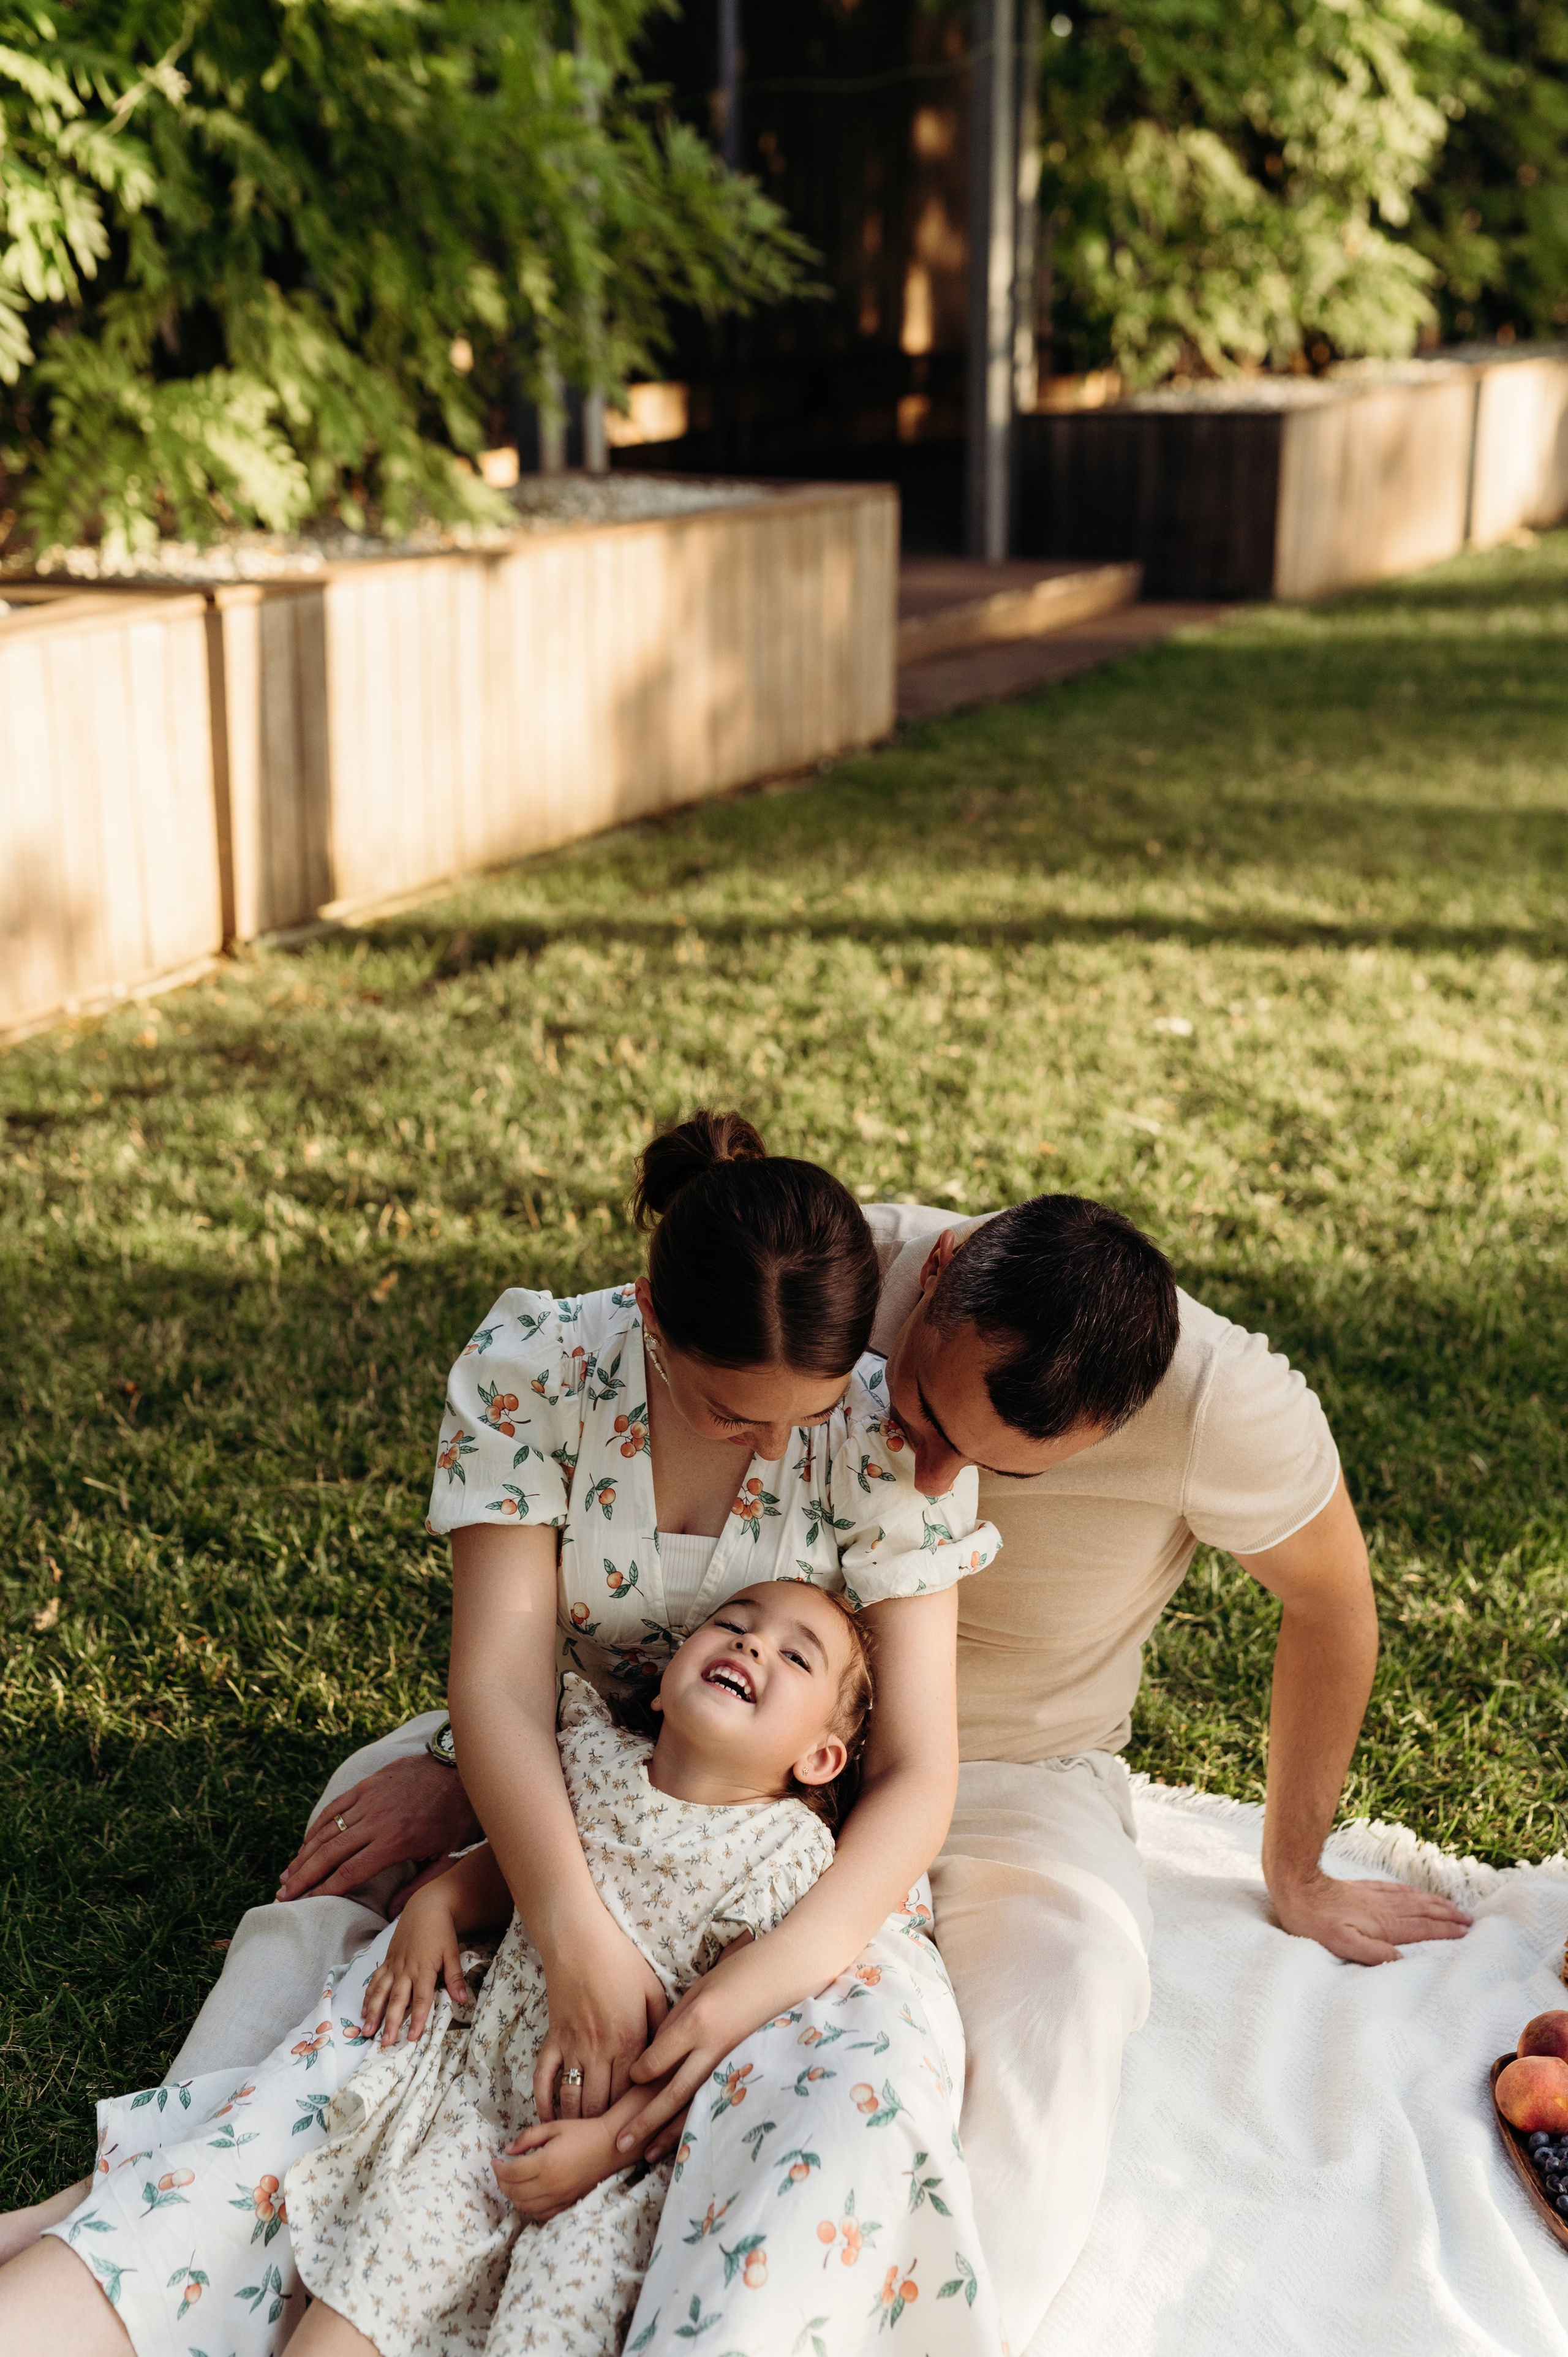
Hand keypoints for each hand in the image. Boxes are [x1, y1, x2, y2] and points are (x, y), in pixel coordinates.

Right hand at [277, 1755, 480, 1902]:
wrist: (463, 1768)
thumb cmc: (459, 1816)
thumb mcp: (447, 1857)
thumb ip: (417, 1888)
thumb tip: (388, 1913)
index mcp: (395, 1842)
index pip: (349, 1872)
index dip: (324, 1890)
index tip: (306, 1904)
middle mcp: (376, 1820)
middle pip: (330, 1853)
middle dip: (303, 1877)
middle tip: (283, 1895)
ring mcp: (370, 1798)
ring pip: (327, 1830)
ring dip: (304, 1854)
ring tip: (287, 1875)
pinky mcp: (369, 1783)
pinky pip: (336, 1806)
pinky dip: (317, 1825)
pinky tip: (306, 1842)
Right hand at [360, 1882, 471, 2045]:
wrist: (426, 1907)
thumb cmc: (441, 1931)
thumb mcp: (452, 1952)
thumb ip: (455, 1977)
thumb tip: (463, 2000)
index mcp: (424, 1969)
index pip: (421, 1999)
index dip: (417, 2019)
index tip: (413, 2037)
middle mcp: (406, 1970)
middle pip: (397, 2000)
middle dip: (390, 2022)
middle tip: (384, 2043)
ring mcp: (394, 1965)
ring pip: (380, 1992)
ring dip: (373, 2012)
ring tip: (367, 2031)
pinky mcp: (387, 1960)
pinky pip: (375, 1980)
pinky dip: (368, 1995)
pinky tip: (364, 2010)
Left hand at [493, 2119, 608, 2222]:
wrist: (611, 2146)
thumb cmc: (583, 2133)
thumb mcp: (554, 2127)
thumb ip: (528, 2138)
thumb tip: (507, 2151)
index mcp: (546, 2163)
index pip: (511, 2174)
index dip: (498, 2169)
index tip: (495, 2161)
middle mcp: (551, 2185)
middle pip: (514, 2193)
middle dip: (502, 2183)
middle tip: (501, 2171)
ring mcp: (560, 2199)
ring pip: (525, 2207)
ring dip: (513, 2196)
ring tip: (513, 2182)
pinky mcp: (567, 2205)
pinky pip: (540, 2214)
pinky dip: (529, 2207)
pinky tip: (529, 2195)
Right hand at [534, 1911, 668, 2123]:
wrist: (579, 1941)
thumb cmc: (621, 1962)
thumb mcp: (653, 1991)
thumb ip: (663, 2026)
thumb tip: (672, 2054)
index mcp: (630, 2041)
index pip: (631, 2094)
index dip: (634, 2116)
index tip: (638, 2130)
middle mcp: (600, 2050)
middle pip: (601, 2105)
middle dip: (606, 2128)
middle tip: (612, 2143)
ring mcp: (572, 2047)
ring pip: (573, 2099)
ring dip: (578, 2122)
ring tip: (585, 2138)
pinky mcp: (551, 2039)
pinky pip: (543, 2080)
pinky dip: (545, 2103)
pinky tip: (549, 2120)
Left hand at [614, 1956, 763, 2163]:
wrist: (789, 1972)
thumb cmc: (742, 1971)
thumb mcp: (701, 1988)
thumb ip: (676, 2021)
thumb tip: (655, 2050)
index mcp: (698, 2021)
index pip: (657, 2060)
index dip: (639, 2073)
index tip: (631, 2079)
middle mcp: (713, 2048)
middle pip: (672, 2092)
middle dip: (644, 2120)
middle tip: (619, 2143)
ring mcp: (733, 2063)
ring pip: (694, 2106)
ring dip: (667, 2133)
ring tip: (644, 2155)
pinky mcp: (748, 2071)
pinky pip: (716, 2101)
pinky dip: (698, 2122)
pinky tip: (684, 2141)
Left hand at [1272, 1871, 1471, 1963]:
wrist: (1297, 1888)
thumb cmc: (1315, 1922)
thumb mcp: (1342, 1944)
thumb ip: (1373, 1953)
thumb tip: (1402, 1959)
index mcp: (1383, 1925)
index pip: (1421, 1928)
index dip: (1445, 1930)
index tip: (1466, 1931)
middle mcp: (1384, 1908)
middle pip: (1423, 1911)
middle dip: (1448, 1916)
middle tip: (1470, 1920)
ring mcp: (1374, 1896)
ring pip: (1412, 1899)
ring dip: (1435, 1903)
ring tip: (1453, 1906)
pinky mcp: (1363, 1888)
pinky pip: (1395, 1889)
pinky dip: (1412, 1892)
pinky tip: (1416, 1892)